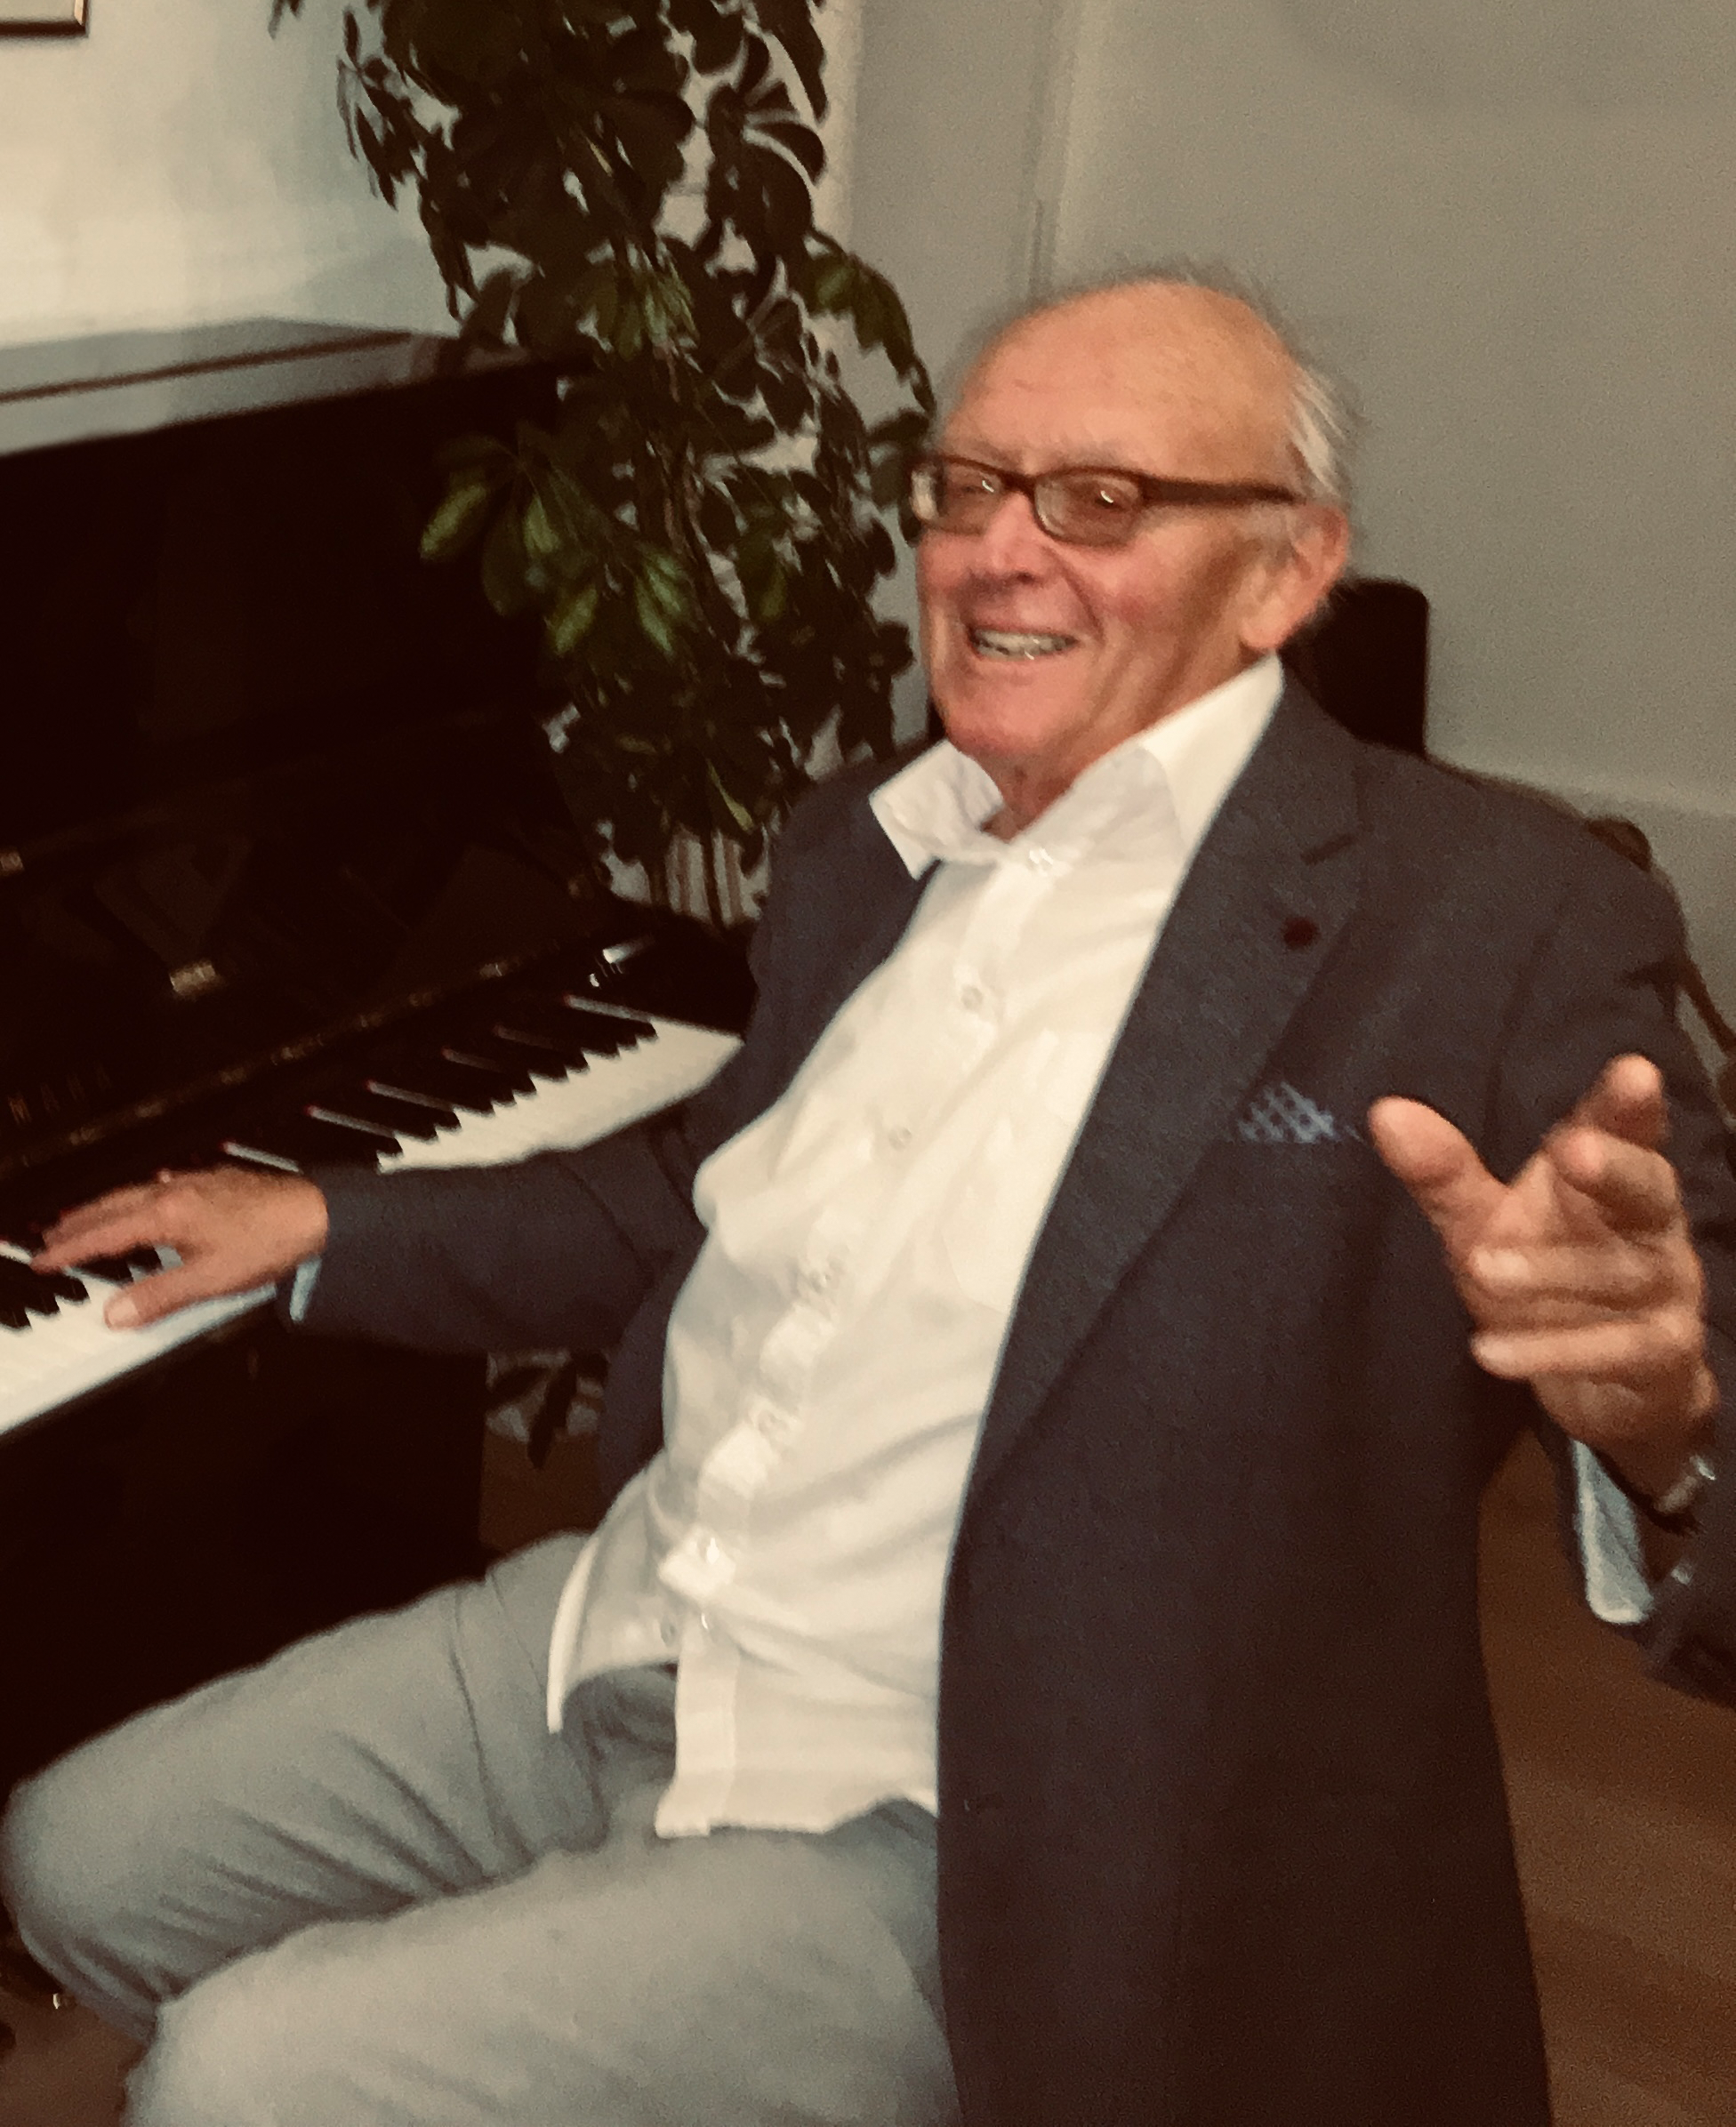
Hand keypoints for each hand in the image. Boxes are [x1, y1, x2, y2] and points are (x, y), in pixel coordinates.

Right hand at [33, 1166, 328, 1328]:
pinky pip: (165, 1185)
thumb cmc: (270, 1240)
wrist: (318, 1213)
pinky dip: (142, 1195)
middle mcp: (177, 1191)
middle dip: (79, 1222)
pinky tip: (152, 1196)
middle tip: (52, 1236)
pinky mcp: (218, 1182)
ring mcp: (198, 1183)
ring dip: (108, 1206)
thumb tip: (115, 1314)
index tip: (43, 1258)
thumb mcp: (209, 1280)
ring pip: (138, 1192)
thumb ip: (159, 1297)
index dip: (70, 1249)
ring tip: (89, 1218)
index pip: (105, 1235)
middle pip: (114, 1206)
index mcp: (167, 1214)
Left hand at [1367, 1054, 1716, 1492]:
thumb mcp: (1484, 1223)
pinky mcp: (1663, 1353)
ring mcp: (1664, 1288)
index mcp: (1610, 1177)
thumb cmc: (1543, 1275)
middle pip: (1648, 1188)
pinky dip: (1553, 1352)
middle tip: (1575, 1151)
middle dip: (1616, 1168)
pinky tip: (1490, 1352)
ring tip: (1482, 1269)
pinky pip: (1618, 1350)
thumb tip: (1385, 1112)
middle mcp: (1650, 1224)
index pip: (1625, 1130)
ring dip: (1550, 1272)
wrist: (1601, 1382)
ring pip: (1619, 1274)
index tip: (1632, 1072)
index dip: (1628, 1104)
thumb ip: (1444, 1173)